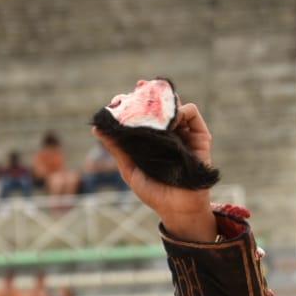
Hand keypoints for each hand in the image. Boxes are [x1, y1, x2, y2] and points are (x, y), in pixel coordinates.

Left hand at [92, 102, 215, 240]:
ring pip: (175, 106)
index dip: (132, 103)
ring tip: (152, 105)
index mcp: (151, 140)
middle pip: (158, 106)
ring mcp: (184, 133)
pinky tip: (169, 119)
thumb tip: (96, 128)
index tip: (120, 98)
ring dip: (164, 101)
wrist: (177, 208)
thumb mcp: (129, 169)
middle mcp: (167, 133)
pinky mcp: (200, 136)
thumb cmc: (153, 192)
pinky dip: (180, 110)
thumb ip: (117, 148)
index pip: (141, 115)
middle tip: (138, 87)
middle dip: (148, 94)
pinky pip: (191, 113)